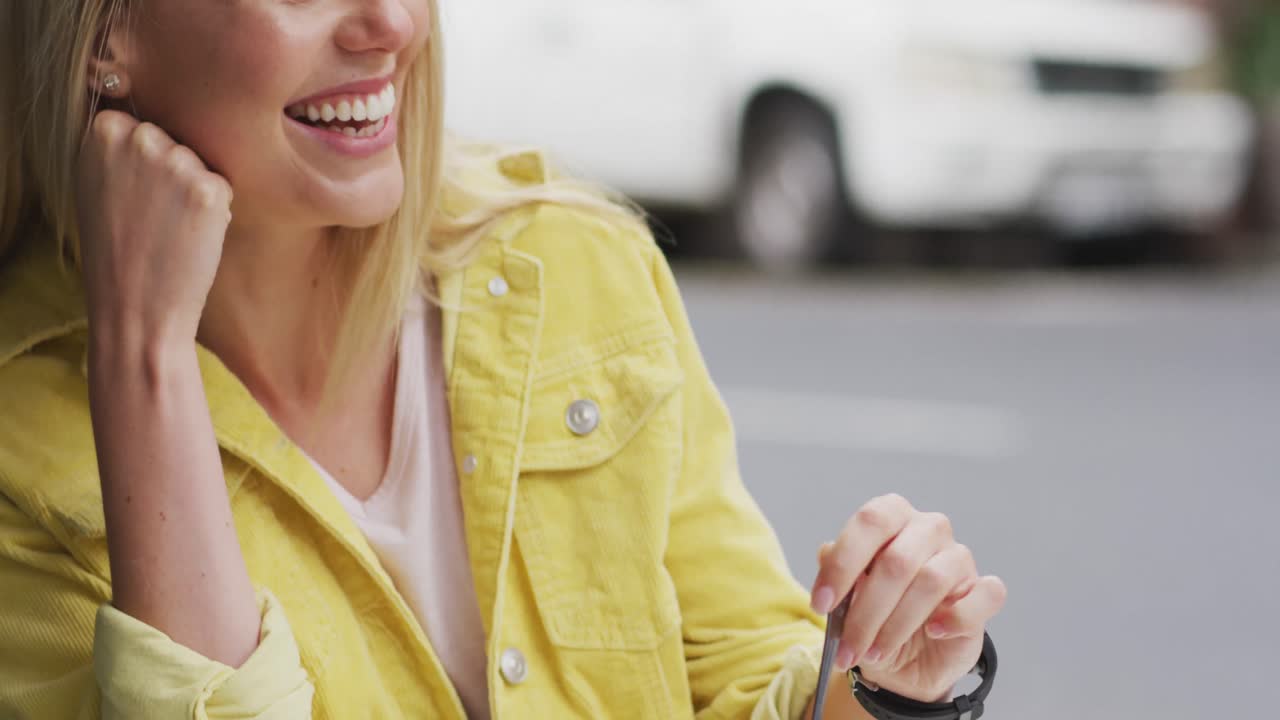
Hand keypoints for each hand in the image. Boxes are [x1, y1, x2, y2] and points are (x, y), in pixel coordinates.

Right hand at [76, 110, 232, 345]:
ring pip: (201, 163)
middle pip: (176, 141)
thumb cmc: (115, 250)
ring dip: (195, 191)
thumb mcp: (96, 185)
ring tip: (170, 228)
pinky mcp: (209, 188)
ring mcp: (176, 162)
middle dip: (173, 173)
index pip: (143, 126)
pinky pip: (222, 186)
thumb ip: (117, 149)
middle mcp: (139, 138)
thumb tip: (147, 120)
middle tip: (154, 217)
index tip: (133, 195)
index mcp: (104, 131)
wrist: (136, 306)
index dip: (145, 164)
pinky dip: (215, 211)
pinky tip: (191, 236)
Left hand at [810, 494, 1006, 702]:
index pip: (870, 522)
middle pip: (897, 561)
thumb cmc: (875, 615)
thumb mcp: (846, 596)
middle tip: (847, 646)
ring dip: (896, 625)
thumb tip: (826, 553)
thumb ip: (836, 571)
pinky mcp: (982, 592)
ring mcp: (959, 558)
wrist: (908, 659)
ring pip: (931, 581)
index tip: (821, 604)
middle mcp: (928, 529)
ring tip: (875, 652)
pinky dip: (956, 616)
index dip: (842, 564)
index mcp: (892, 517)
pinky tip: (934, 630)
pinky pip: (983, 595)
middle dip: (866, 611)